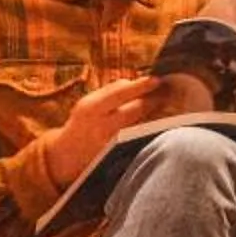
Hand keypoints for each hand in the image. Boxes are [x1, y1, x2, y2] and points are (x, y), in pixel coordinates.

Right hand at [41, 74, 163, 184]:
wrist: (66, 156)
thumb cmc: (84, 123)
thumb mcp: (89, 103)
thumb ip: (110, 92)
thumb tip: (136, 82)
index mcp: (92, 107)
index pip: (120, 93)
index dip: (141, 86)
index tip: (157, 80)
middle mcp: (101, 125)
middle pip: (135, 110)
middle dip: (154, 100)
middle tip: (169, 93)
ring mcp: (111, 143)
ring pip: (141, 126)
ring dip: (155, 115)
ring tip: (166, 107)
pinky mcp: (118, 157)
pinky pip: (139, 141)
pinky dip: (149, 131)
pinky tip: (158, 126)